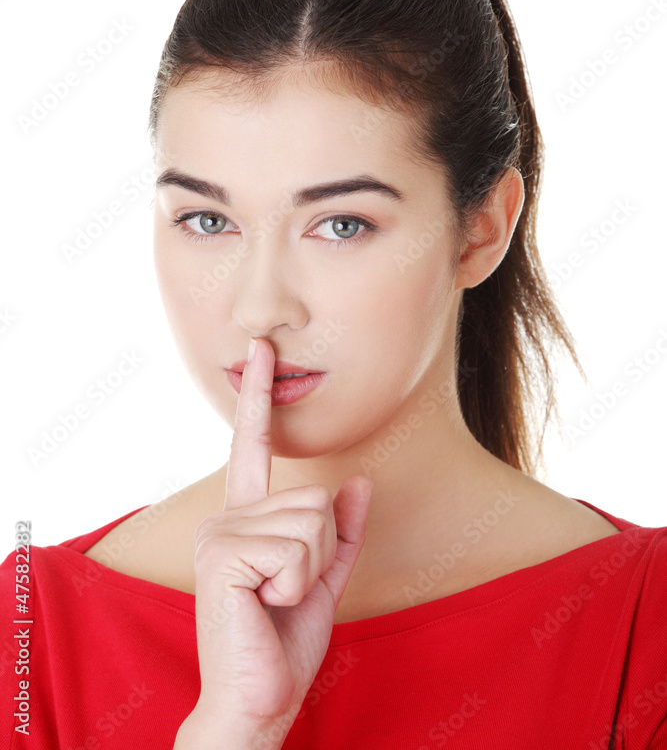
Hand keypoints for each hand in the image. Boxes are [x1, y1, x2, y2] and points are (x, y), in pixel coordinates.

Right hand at [185, 336, 372, 742]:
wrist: (258, 702)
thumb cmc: (283, 643)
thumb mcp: (325, 581)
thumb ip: (342, 533)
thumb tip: (359, 482)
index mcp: (247, 518)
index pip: (254, 444)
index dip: (259, 395)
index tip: (262, 348)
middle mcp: (227, 516)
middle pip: (316, 497)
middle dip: (324, 551)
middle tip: (288, 593)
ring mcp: (221, 533)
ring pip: (313, 519)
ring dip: (311, 570)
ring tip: (275, 601)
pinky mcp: (223, 555)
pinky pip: (298, 547)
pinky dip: (298, 583)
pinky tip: (265, 607)